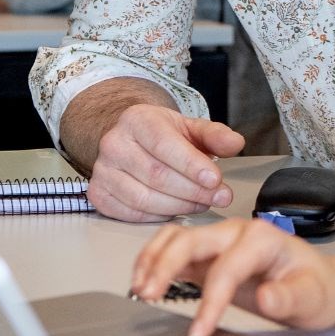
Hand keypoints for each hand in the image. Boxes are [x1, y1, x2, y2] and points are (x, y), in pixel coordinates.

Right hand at [87, 104, 244, 220]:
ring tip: (201, 202)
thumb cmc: (162, 136)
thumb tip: (235, 143)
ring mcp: (102, 170)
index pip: (164, 144)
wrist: (131, 140)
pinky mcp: (98, 194)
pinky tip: (176, 208)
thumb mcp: (190, 128)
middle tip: (219, 197)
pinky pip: (131, 213)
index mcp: (136, 120)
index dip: (191, 165)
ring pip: (144, 198)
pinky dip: (158, 216)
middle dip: (193, 191)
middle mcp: (114, 143)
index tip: (216, 180)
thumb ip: (214, 135)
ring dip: (179, 206)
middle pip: (156, 175)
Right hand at [129, 216, 334, 335]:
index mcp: (263, 238)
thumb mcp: (314, 299)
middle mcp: (237, 233)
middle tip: (147, 295)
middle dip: (165, 266)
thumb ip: (290, 298)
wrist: (322, 285)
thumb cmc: (318, 290)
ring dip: (153, 259)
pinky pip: (173, 249)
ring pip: (175, 238)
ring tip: (138, 288)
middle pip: (190, 240)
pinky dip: (154, 261)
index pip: (226, 267)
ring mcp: (219, 241)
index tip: (199, 331)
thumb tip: (267, 297)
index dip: (210, 300)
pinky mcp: (208, 255)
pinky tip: (144, 282)